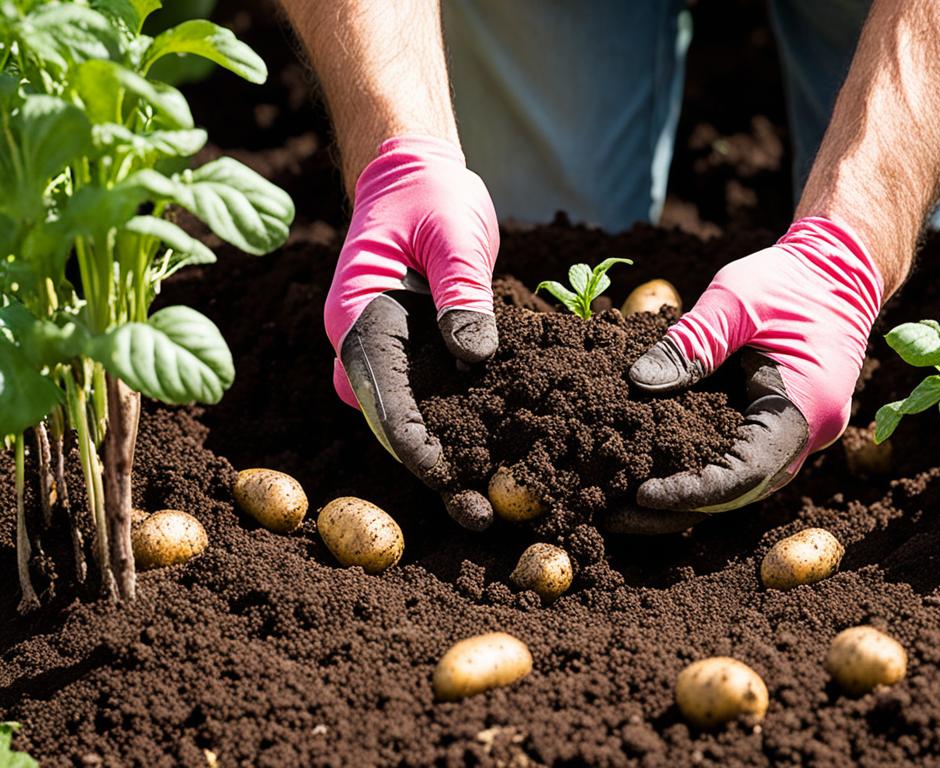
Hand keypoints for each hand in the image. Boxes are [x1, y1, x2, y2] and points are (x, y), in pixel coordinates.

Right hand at [324, 135, 499, 529]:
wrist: (415, 176)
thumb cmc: (432, 196)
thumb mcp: (454, 234)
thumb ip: (463, 291)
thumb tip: (475, 355)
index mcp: (359, 316)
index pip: (380, 394)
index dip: (411, 441)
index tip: (445, 477)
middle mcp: (364, 343)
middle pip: (393, 422)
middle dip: (434, 470)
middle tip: (482, 515)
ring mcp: (389, 353)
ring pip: (412, 419)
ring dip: (450, 460)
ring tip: (495, 507)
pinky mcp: (418, 354)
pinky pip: (435, 400)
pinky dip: (464, 430)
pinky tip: (505, 459)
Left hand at [604, 216, 884, 533]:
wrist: (840, 265)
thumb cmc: (790, 278)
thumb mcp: (734, 299)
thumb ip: (689, 343)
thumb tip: (639, 382)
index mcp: (807, 407)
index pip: (746, 475)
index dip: (693, 492)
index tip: (642, 493)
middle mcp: (812, 432)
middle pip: (744, 490)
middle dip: (683, 505)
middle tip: (620, 511)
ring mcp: (804, 430)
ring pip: (746, 480)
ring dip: (693, 492)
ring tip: (631, 499)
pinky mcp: (788, 421)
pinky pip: (747, 455)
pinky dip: (707, 464)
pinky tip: (662, 464)